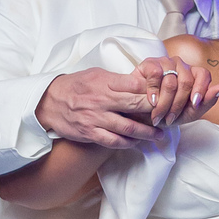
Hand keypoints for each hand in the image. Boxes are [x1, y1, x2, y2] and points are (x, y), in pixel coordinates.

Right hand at [36, 67, 161, 148]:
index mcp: (105, 82)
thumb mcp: (96, 75)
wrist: (49, 102)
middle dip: (156, 112)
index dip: (154, 91)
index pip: (136, 85)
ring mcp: (96, 118)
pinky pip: (114, 142)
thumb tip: (142, 83)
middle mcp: (102, 100)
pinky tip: (137, 143)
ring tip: (159, 135)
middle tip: (169, 116)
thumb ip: (118, 80)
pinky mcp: (90, 133)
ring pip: (128, 128)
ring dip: (147, 133)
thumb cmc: (76, 86)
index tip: (166, 95)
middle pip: (136, 106)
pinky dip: (128, 143)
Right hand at [130, 55, 218, 128]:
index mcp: (193, 75)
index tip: (194, 103)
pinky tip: (151, 101)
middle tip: (169, 120)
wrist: (141, 115)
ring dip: (164, 103)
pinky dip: (153, 91)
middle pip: (186, 81)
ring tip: (157, 115)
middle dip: (178, 104)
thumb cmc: (166, 113)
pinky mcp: (150, 63)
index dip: (201, 89)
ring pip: (171, 80)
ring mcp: (165, 62)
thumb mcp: (188, 113)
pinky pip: (156, 74)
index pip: (204, 75)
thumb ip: (206, 102)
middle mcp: (181, 66)